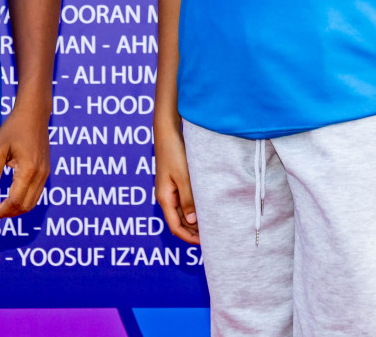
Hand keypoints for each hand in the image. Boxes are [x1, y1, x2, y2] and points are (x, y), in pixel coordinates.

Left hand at [0, 98, 48, 221]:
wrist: (34, 113)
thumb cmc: (14, 128)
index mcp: (28, 170)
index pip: (15, 201)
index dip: (0, 212)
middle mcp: (40, 175)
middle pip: (25, 206)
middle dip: (7, 214)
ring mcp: (45, 174)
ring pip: (32, 202)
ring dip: (15, 209)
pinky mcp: (46, 171)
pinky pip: (36, 194)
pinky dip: (23, 201)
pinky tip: (10, 198)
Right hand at [154, 116, 198, 243]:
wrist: (167, 132)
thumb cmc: (174, 152)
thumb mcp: (183, 177)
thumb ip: (188, 199)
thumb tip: (193, 221)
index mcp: (164, 198)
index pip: (175, 227)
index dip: (189, 237)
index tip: (205, 243)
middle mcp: (165, 196)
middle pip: (178, 222)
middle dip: (192, 231)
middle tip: (212, 236)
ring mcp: (169, 190)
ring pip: (181, 212)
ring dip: (194, 220)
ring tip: (210, 224)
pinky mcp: (175, 182)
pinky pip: (183, 202)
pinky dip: (193, 208)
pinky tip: (204, 207)